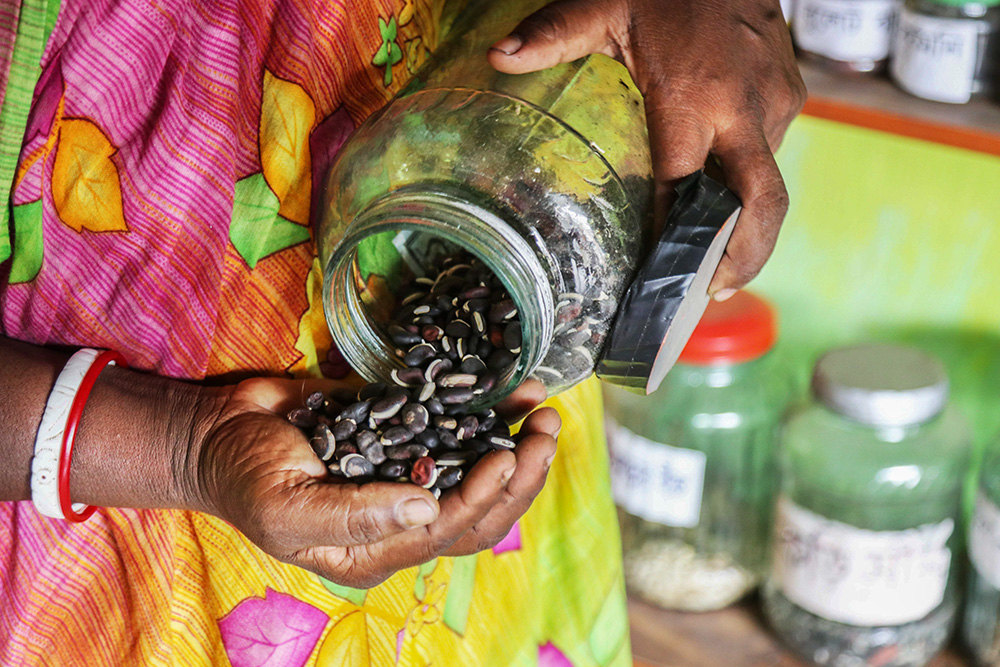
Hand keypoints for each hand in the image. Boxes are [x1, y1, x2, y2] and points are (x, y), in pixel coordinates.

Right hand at [185, 378, 557, 587]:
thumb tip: (429, 508)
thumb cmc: (243, 478)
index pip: (448, 532)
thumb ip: (355, 515)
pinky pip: (454, 432)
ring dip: (516, 445)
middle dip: (520, 473)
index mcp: (377, 549)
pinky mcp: (402, 436)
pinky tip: (510, 390)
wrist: (219, 433)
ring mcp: (406, 475)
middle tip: (546, 428)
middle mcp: (401, 518)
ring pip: (477, 474)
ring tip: (542, 410)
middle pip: (480, 510)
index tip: (504, 455)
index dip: (482, 497)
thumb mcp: (286, 507)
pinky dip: (486, 413)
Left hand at [488, 0, 805, 297]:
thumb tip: (498, 58)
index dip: (672, 238)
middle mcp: (745, 108)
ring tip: (706, 252)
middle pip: (761, 204)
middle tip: (709, 292)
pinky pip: (770, 151)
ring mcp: (777, 102)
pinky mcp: (792, 94)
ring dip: (740, 219)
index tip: (656, 277)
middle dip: (742, 258)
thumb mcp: (603, 2)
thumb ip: (553, 34)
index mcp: (694, 96)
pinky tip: (717, 194)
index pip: (683, 187)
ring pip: (764, 180)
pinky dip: (745, 180)